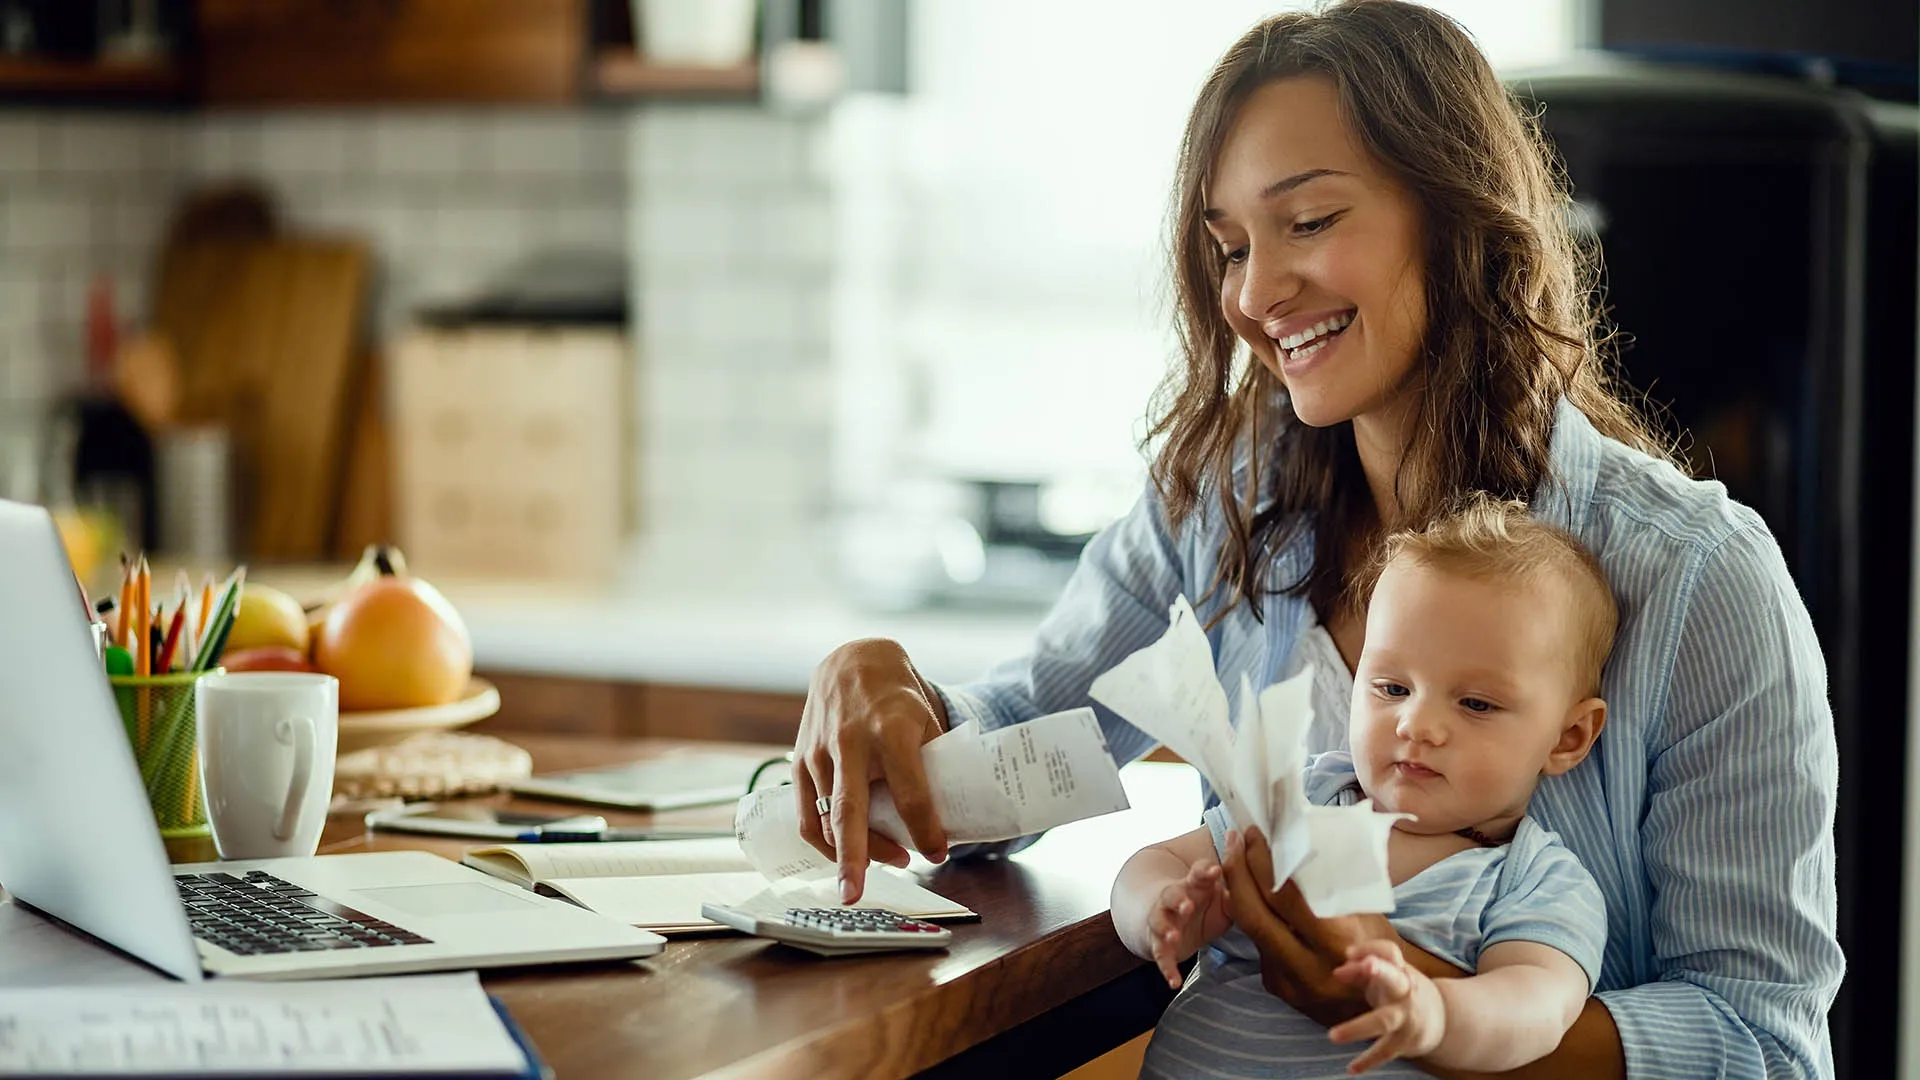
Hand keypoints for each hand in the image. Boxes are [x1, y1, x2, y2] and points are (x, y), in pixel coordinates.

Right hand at [794, 639, 948, 902]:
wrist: (852, 662)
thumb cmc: (897, 697)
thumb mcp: (927, 720)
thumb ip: (934, 767)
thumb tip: (948, 822)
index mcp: (890, 729)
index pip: (909, 790)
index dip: (925, 827)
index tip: (939, 851)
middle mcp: (849, 741)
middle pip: (851, 808)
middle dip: (854, 856)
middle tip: (856, 894)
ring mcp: (819, 751)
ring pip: (829, 819)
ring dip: (854, 852)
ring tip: (887, 863)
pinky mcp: (799, 760)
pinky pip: (807, 815)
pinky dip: (825, 842)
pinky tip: (847, 856)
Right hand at [1146, 859, 1232, 988]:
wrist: (1168, 916)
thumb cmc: (1202, 904)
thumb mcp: (1221, 900)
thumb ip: (1237, 898)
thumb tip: (1264, 898)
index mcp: (1194, 884)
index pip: (1197, 873)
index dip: (1205, 871)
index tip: (1215, 871)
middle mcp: (1175, 899)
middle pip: (1172, 895)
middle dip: (1179, 900)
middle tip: (1187, 906)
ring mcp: (1164, 920)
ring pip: (1160, 921)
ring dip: (1166, 929)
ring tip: (1173, 937)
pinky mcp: (1158, 943)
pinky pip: (1160, 955)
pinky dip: (1166, 968)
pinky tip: (1173, 981)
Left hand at [1220, 827, 1406, 1026]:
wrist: (1386, 1004)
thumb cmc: (1379, 946)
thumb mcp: (1367, 914)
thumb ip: (1332, 888)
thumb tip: (1295, 843)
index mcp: (1337, 945)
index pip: (1285, 898)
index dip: (1263, 862)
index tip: (1254, 834)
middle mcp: (1310, 969)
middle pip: (1254, 916)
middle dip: (1237, 873)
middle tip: (1233, 839)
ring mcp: (1290, 984)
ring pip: (1251, 931)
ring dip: (1238, 892)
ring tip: (1237, 858)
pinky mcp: (1279, 989)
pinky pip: (1259, 946)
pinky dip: (1254, 916)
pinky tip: (1251, 893)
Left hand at [1328, 941, 1444, 1073]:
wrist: (1443, 1019)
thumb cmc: (1403, 989)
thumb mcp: (1388, 975)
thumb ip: (1362, 969)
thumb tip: (1340, 968)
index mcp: (1400, 970)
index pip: (1388, 952)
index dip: (1370, 949)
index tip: (1349, 953)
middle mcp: (1405, 991)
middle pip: (1393, 979)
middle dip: (1379, 971)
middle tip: (1366, 965)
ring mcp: (1406, 1017)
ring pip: (1384, 1021)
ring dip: (1358, 1028)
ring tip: (1333, 1036)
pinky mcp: (1405, 1041)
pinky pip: (1385, 1051)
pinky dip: (1368, 1061)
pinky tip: (1351, 1069)